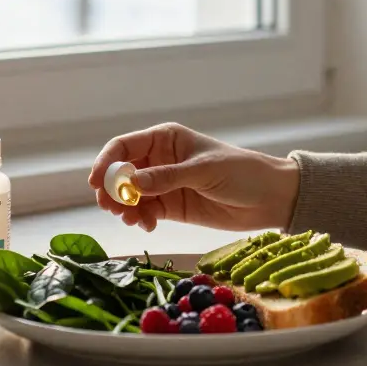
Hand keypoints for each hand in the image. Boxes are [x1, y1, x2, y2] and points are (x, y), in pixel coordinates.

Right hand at [87, 123, 300, 232]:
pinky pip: (145, 211)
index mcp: (166, 139)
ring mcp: (164, 184)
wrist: (271, 198)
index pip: (124, 147)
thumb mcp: (204, 171)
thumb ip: (167, 177)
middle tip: (112, 208)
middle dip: (112, 190)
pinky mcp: (171, 206)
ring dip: (125, 208)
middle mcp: (160, 159)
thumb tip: (132, 183)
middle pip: (121, 173)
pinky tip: (148, 226)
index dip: (106, 163)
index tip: (96, 183)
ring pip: (130, 195)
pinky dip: (140, 219)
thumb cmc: (242, 172)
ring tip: (133, 220)